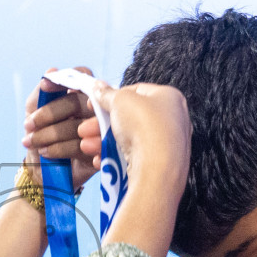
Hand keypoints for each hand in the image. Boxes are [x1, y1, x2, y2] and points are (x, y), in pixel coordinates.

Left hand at [22, 67, 98, 190]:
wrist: (39, 172)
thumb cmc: (39, 137)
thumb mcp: (33, 112)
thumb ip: (41, 92)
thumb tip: (51, 70)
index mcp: (80, 96)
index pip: (83, 77)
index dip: (65, 81)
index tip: (44, 88)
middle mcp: (93, 111)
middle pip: (79, 102)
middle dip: (50, 114)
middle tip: (29, 126)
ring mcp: (100, 132)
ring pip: (80, 126)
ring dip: (53, 135)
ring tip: (36, 144)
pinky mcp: (100, 153)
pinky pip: (85, 148)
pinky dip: (64, 150)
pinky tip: (49, 153)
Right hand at [80, 79, 190, 195]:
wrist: (157, 169)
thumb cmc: (144, 126)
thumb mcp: (120, 100)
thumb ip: (107, 93)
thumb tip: (98, 87)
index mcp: (169, 97)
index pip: (136, 91)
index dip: (112, 96)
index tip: (93, 104)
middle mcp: (172, 119)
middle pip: (129, 117)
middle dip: (102, 124)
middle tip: (83, 129)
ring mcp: (167, 144)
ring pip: (129, 138)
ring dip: (103, 141)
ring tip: (86, 146)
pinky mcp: (160, 164)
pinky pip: (134, 157)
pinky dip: (115, 157)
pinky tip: (99, 159)